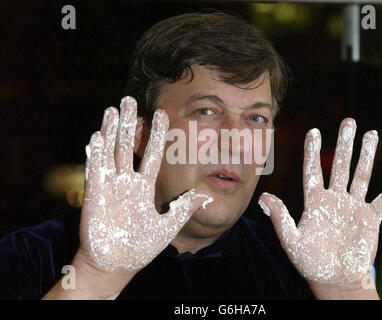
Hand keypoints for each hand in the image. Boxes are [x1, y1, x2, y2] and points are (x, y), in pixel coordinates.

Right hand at [78, 97, 211, 273]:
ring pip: (111, 152)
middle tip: (130, 100)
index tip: (162, 114)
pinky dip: (97, 153)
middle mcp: (126, 182)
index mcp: (144, 187)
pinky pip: (96, 170)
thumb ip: (184, 208)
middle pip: (128, 146)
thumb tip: (206, 195)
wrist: (117, 264)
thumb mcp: (168, 226)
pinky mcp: (95, 195)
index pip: (152, 154)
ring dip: (111, 131)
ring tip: (114, 109)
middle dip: (129, 123)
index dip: (156, 135)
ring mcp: (110, 186)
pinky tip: (99, 135)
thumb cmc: (141, 246)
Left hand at [258, 118, 381, 287]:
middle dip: (344, 144)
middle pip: (339, 166)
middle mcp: (334, 199)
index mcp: (314, 201)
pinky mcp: (370, 219)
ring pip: (361, 176)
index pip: (313, 171)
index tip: (314, 131)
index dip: (313, 151)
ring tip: (372, 134)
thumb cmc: (310, 262)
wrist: (334, 279)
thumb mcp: (291, 241)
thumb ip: (280, 219)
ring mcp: (353, 207)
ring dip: (367, 156)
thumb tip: (263, 198)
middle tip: (349, 121)